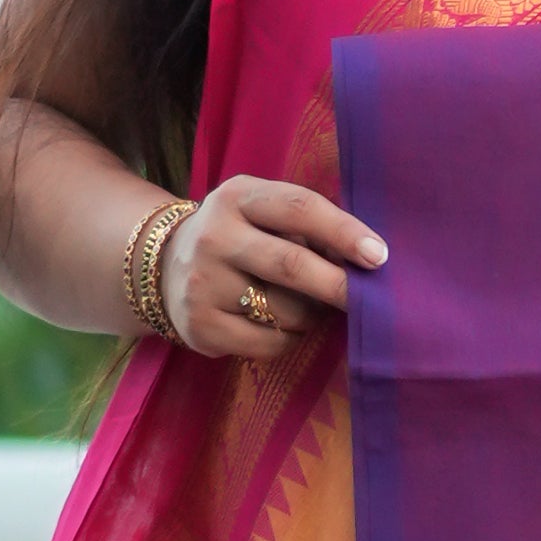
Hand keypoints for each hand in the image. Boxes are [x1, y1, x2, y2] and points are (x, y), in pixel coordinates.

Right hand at [160, 175, 386, 356]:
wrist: (161, 268)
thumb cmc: (239, 238)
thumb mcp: (261, 214)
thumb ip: (307, 227)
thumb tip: (368, 260)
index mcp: (237, 197)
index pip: (299, 208)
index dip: (344, 232)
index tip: (379, 256)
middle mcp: (214, 236)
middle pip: (291, 264)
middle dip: (338, 285)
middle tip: (369, 300)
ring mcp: (203, 283)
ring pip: (285, 311)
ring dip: (312, 315)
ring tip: (306, 307)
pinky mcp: (201, 325)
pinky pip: (268, 342)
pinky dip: (289, 339)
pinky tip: (280, 326)